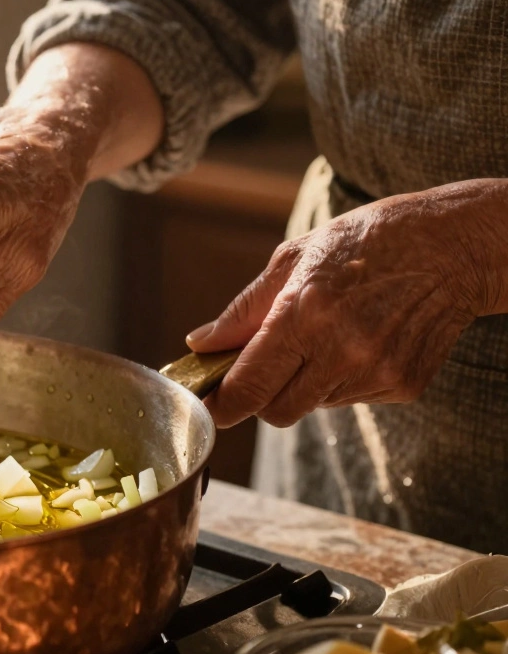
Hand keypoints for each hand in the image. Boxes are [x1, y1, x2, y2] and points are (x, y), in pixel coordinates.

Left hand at [187, 180, 507, 427]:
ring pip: (313, 405)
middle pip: (277, 412)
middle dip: (260, 396)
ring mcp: (377, 372)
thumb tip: (199, 345)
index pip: (249, 388)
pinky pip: (350, 399)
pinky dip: (341, 380)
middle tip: (261, 367)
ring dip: (303, 383)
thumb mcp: (294, 258)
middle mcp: (342, 351)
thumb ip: (243, 311)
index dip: (222, 404)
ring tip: (325, 336)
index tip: (208, 403)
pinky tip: (358, 341)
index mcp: (305, 314)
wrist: (454, 246)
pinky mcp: (404, 386)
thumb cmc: (368, 242)